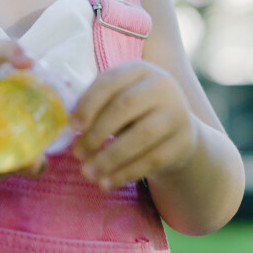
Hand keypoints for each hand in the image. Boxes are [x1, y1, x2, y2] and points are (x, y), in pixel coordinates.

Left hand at [70, 61, 199, 190]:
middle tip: (77, 153)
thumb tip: (68, 125)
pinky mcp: (184, 141)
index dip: (89, 104)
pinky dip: (126, 173)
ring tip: (88, 172)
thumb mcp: (120, 99)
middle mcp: (162, 86)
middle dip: (97, 132)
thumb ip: (98, 105)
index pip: (110, 82)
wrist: (178, 131)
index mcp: (140, 69)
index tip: (72, 126)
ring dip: (110, 157)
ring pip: (140, 136)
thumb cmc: (136, 112)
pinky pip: (152, 160)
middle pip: (125, 106)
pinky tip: (107, 182)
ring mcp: (177, 113)